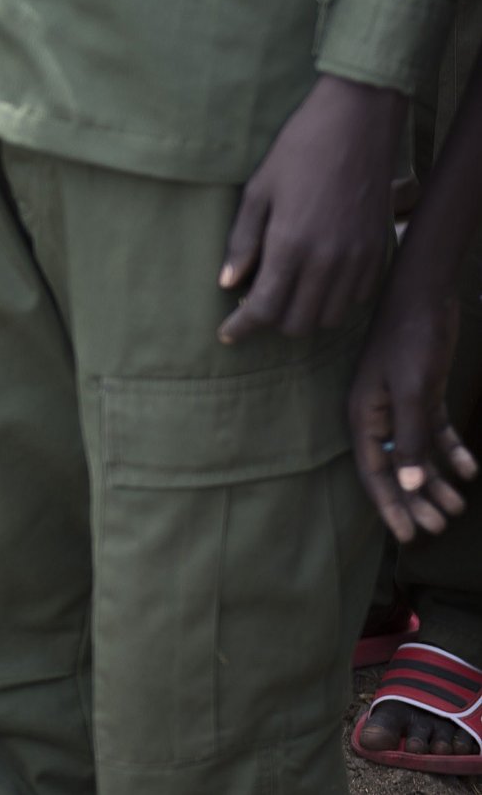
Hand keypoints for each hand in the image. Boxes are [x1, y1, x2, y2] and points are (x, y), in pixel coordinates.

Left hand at [218, 74, 405, 343]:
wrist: (357, 124)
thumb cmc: (298, 150)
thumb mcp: (257, 191)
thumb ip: (243, 242)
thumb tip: (227, 283)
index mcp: (291, 246)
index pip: (264, 309)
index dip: (241, 327)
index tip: (227, 334)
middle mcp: (329, 261)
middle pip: (298, 323)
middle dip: (271, 321)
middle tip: (253, 303)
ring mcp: (359, 259)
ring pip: (330, 317)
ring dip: (304, 313)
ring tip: (285, 291)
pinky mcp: (379, 251)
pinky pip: (356, 298)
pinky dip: (334, 300)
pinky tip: (317, 278)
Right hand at [348, 268, 475, 542]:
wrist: (423, 297)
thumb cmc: (411, 341)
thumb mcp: (413, 391)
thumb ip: (409, 436)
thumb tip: (407, 482)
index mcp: (364, 415)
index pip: (375, 471)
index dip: (390, 505)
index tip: (406, 537)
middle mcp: (378, 415)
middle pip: (396, 467)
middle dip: (416, 499)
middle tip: (440, 526)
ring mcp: (400, 405)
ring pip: (416, 453)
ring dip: (435, 480)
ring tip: (458, 505)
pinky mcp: (422, 395)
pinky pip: (434, 433)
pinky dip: (450, 452)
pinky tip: (470, 469)